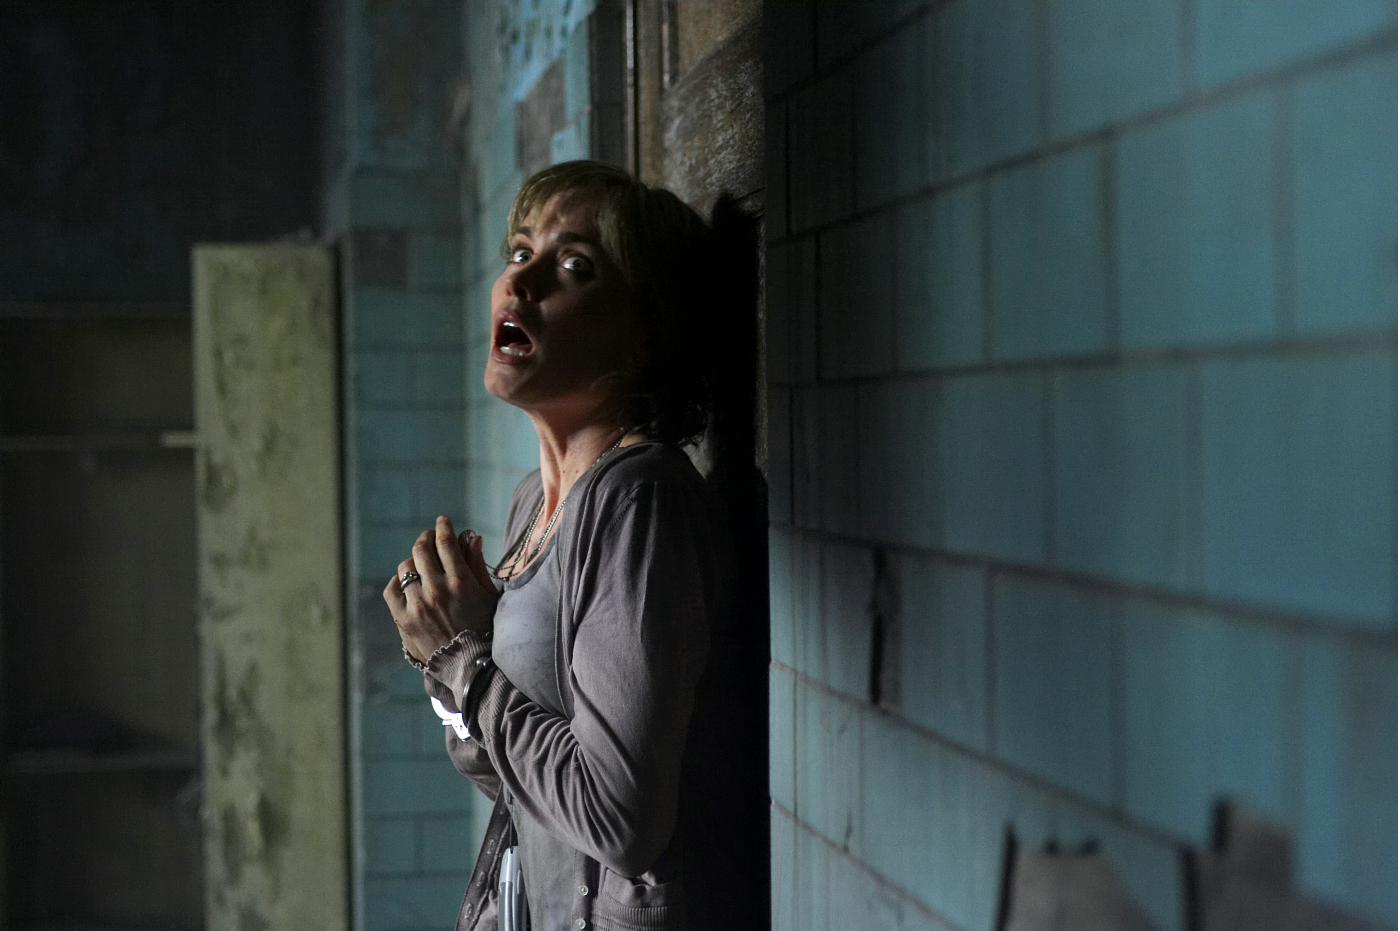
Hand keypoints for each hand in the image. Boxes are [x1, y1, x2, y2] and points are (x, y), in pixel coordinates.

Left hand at [384, 516, 499, 662]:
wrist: (469, 665)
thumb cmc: (484, 627)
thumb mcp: (488, 595)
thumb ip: (478, 564)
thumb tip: (472, 538)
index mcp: (460, 582)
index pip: (446, 542)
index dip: (443, 527)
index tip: (442, 521)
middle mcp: (437, 590)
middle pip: (422, 550)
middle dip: (426, 538)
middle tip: (430, 538)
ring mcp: (418, 605)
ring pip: (406, 567)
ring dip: (414, 561)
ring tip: (421, 564)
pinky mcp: (404, 619)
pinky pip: (392, 590)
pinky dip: (397, 582)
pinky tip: (407, 583)